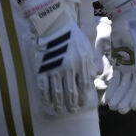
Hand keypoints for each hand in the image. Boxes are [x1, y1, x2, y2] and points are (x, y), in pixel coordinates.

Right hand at [22, 0, 94, 115]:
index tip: (82, 105)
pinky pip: (44, 86)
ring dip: (59, 103)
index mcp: (83, 62)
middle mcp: (71, 67)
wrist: (54, 24)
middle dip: (72, 103)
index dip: (83, 97)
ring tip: (59, 111)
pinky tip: (46, 103)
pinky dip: (45, 97)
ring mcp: (56, 68)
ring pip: (58, 91)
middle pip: (71, 90)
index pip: (84, 84)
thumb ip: (89, 63)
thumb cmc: (71, 35)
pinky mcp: (43, 67)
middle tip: (71, 112)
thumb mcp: (85, 47)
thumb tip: (92, 77)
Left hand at [95, 0, 135, 112]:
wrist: (126, 17)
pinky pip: (117, 80)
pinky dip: (113, 89)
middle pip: (135, 87)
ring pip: (125, 85)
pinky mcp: (121, 64)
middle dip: (128, 99)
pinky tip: (108, 98)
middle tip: (121, 110)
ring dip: (120, 96)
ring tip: (113, 107)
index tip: (134, 106)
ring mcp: (131, 66)